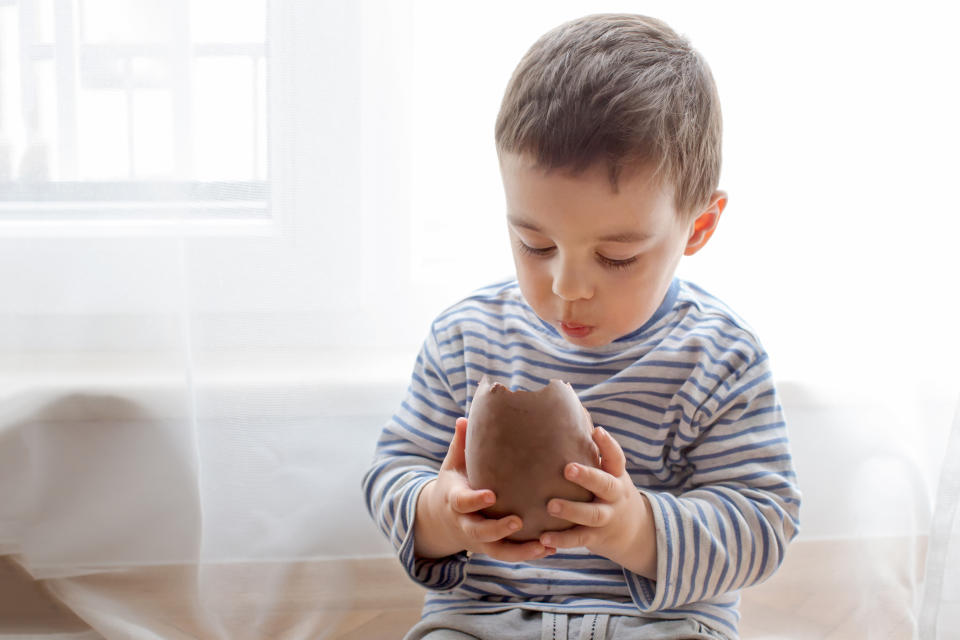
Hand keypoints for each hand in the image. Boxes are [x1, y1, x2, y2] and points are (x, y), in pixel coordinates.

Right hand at [414, 417, 554, 561]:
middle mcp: (466, 523)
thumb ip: (459, 444)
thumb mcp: (452, 464)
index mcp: (455, 500)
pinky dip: (528, 554)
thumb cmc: (454, 483)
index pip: (463, 502)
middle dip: (497, 529)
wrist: (441, 519)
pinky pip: (509, 555)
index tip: (491, 496)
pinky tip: (550, 549)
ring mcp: (479, 539)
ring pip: (497, 550)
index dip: (475, 501)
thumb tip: (464, 417)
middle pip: (479, 531)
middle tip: (518, 522)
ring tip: (544, 545)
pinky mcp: (491, 548)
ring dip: (520, 551)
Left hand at [539, 426, 656, 578]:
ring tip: (550, 506)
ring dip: (571, 510)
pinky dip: (562, 540)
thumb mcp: (609, 470)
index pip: (616, 457)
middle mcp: (614, 495)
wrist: (634, 532)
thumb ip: (591, 446)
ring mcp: (607, 518)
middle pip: (605, 485)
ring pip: (591, 515)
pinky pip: (579, 539)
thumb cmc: (609, 489)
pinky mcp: (596, 538)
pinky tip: (543, 538)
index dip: (608, 445)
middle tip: (567, 469)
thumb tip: (572, 402)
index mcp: (616, 475)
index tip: (597, 431)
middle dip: (588, 476)